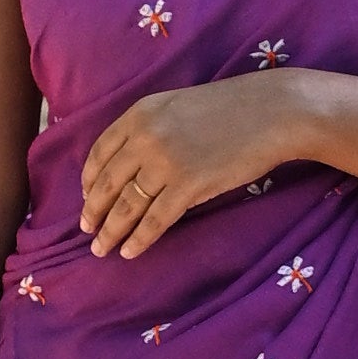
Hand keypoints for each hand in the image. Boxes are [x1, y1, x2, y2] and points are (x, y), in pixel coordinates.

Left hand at [83, 74, 310, 259]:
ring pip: (126, 206)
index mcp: (139, 115)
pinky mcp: (189, 185)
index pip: (99, 153)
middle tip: (87, 231)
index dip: (89, 180)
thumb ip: (148, 129)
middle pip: (106, 183)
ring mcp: (166, 162)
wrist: (271, 112)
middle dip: (93, 212)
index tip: (86, 198)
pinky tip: (130, 252)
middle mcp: (145, 138)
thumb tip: (127, 164)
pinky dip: (140, 239)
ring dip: (111, 232)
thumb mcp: (175, 106)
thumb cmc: (228, 109)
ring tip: (102, 248)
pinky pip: (155, 220)